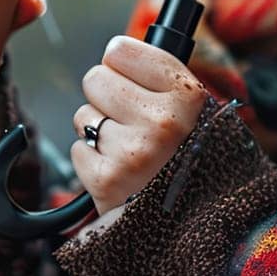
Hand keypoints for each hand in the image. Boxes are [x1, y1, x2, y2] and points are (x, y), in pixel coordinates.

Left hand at [71, 35, 206, 214]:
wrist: (199, 225)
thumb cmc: (191, 160)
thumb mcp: (196, 112)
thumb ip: (161, 79)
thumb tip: (117, 50)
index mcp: (187, 95)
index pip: (120, 50)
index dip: (122, 65)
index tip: (131, 78)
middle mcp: (162, 121)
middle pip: (95, 79)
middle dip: (106, 98)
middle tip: (131, 121)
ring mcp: (132, 152)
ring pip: (83, 115)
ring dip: (99, 132)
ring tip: (130, 151)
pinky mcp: (106, 180)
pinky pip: (77, 150)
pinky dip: (93, 162)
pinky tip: (120, 172)